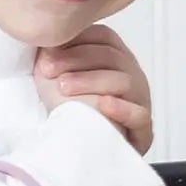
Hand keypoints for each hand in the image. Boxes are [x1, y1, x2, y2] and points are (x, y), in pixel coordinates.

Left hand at [33, 25, 153, 154]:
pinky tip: (102, 105)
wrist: (79, 153)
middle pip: (111, 57)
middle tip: (47, 69)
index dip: (75, 41)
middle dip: (76, 60)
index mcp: (116, 59)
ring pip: (124, 82)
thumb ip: (55, 54)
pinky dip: (121, 109)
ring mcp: (140, 102)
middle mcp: (132, 76)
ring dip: (91, 81)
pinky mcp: (143, 131)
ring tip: (63, 87)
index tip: (46, 53)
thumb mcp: (58, 79)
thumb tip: (42, 33)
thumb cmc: (70, 112)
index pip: (104, 38)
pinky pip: (140, 116)